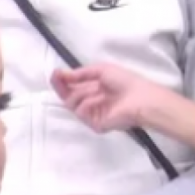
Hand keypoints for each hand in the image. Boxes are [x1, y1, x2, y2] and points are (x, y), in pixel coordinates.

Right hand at [51, 62, 168, 132]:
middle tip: (56, 77)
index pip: (74, 86)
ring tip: (97, 90)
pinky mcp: (94, 124)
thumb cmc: (124, 81)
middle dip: (61, 86)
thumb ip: (81, 73)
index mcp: (95, 88)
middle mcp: (92, 101)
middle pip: (68, 96)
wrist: (139, 98)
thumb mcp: (102, 70)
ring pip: (72, 103)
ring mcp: (92, 114)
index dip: (63, 80)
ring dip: (81, 93)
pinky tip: (100, 100)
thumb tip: (62, 74)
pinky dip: (88, 103)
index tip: (55, 73)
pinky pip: (81, 112)